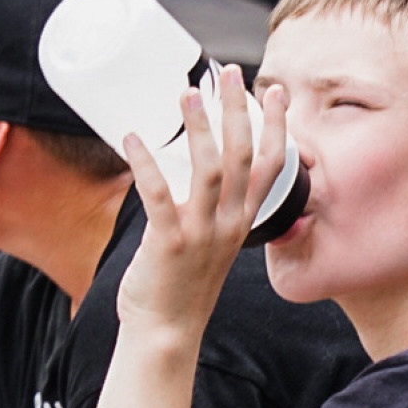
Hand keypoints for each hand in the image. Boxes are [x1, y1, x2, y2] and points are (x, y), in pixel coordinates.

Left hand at [116, 67, 288, 341]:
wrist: (166, 334)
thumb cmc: (182, 288)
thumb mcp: (213, 247)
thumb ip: (213, 214)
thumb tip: (196, 179)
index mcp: (243, 222)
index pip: (272, 166)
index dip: (275, 126)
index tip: (275, 92)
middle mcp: (229, 225)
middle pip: (243, 156)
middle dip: (237, 110)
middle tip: (227, 73)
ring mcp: (201, 234)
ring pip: (209, 169)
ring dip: (198, 126)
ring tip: (186, 93)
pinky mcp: (168, 244)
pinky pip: (158, 195)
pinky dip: (145, 163)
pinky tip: (132, 138)